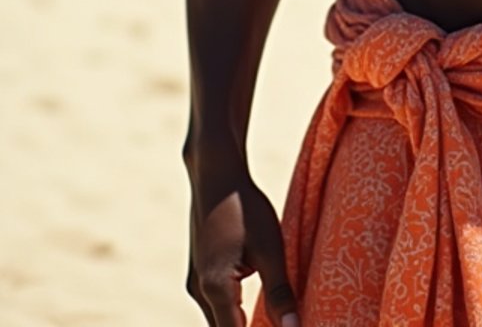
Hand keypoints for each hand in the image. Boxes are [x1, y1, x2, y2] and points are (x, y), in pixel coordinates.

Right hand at [187, 171, 298, 326]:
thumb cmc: (245, 207)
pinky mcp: (199, 272)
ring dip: (241, 326)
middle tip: (282, 325)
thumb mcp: (270, 249)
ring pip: (219, 321)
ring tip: (272, 322)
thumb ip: (279, 293)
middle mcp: (199, 291)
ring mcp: (195, 282)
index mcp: (215, 289)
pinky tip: (253, 312)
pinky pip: (217, 306)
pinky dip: (234, 314)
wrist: (216, 173)